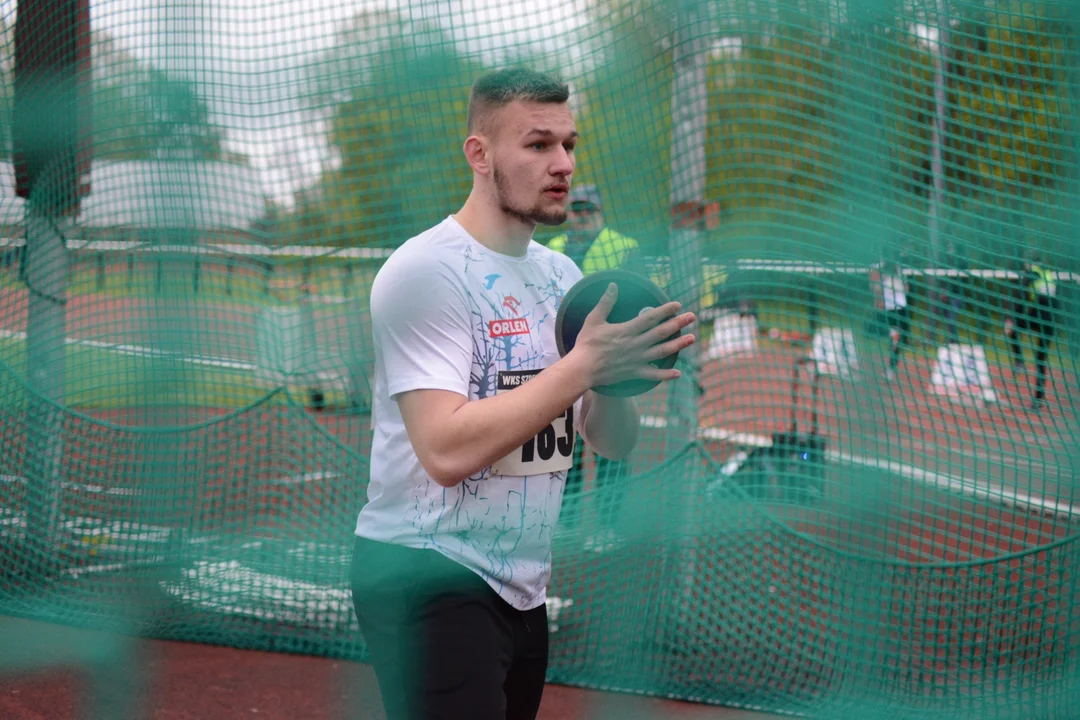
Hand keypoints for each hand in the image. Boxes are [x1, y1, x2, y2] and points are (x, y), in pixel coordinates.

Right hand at [569, 282, 695, 388]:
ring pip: (662, 351)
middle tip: (693, 317)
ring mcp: (637, 359)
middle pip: (661, 332)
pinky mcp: (634, 372)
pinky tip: (678, 373)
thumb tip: (613, 285)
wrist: (583, 369)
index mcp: (627, 330)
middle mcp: (636, 344)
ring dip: (678, 345)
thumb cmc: (586, 344)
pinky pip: (653, 375)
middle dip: (678, 324)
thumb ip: (605, 302)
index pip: (650, 318)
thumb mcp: (594, 319)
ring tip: (692, 339)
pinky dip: (666, 375)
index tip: (677, 305)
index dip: (665, 310)